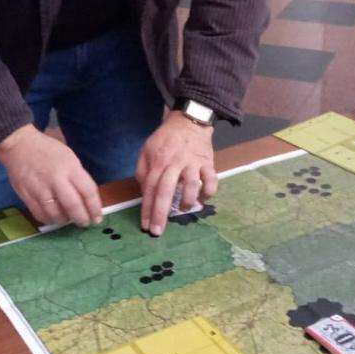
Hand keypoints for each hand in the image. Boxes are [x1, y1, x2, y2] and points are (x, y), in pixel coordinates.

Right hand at [0, 125, 102, 226]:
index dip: (95, 208)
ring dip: (65, 220)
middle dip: (82, 219)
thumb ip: (77, 177)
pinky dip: (49, 219)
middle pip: (73, 206)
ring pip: (56, 214)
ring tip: (68, 219)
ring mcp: (40, 189)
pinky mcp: (26, 196)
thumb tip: (86, 199)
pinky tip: (53, 217)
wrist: (19, 145)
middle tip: (84, 222)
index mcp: (70, 167)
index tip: (97, 217)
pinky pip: (40, 214)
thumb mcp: (69, 157)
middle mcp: (56, 179)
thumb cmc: (48, 149)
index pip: (88, 191)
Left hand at [136, 110, 217, 236]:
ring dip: (186, 201)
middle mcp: (174, 163)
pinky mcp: (208, 163)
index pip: (150, 188)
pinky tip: (203, 198)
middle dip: (160, 213)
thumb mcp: (146, 150)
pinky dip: (208, 192)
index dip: (147, 208)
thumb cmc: (165, 139)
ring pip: (190, 185)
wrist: (189, 121)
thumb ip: (143, 171)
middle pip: (165, 190)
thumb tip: (145, 194)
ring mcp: (192, 163)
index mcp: (157, 161)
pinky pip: (211, 180)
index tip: (145, 226)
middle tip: (158, 232)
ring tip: (182, 209)